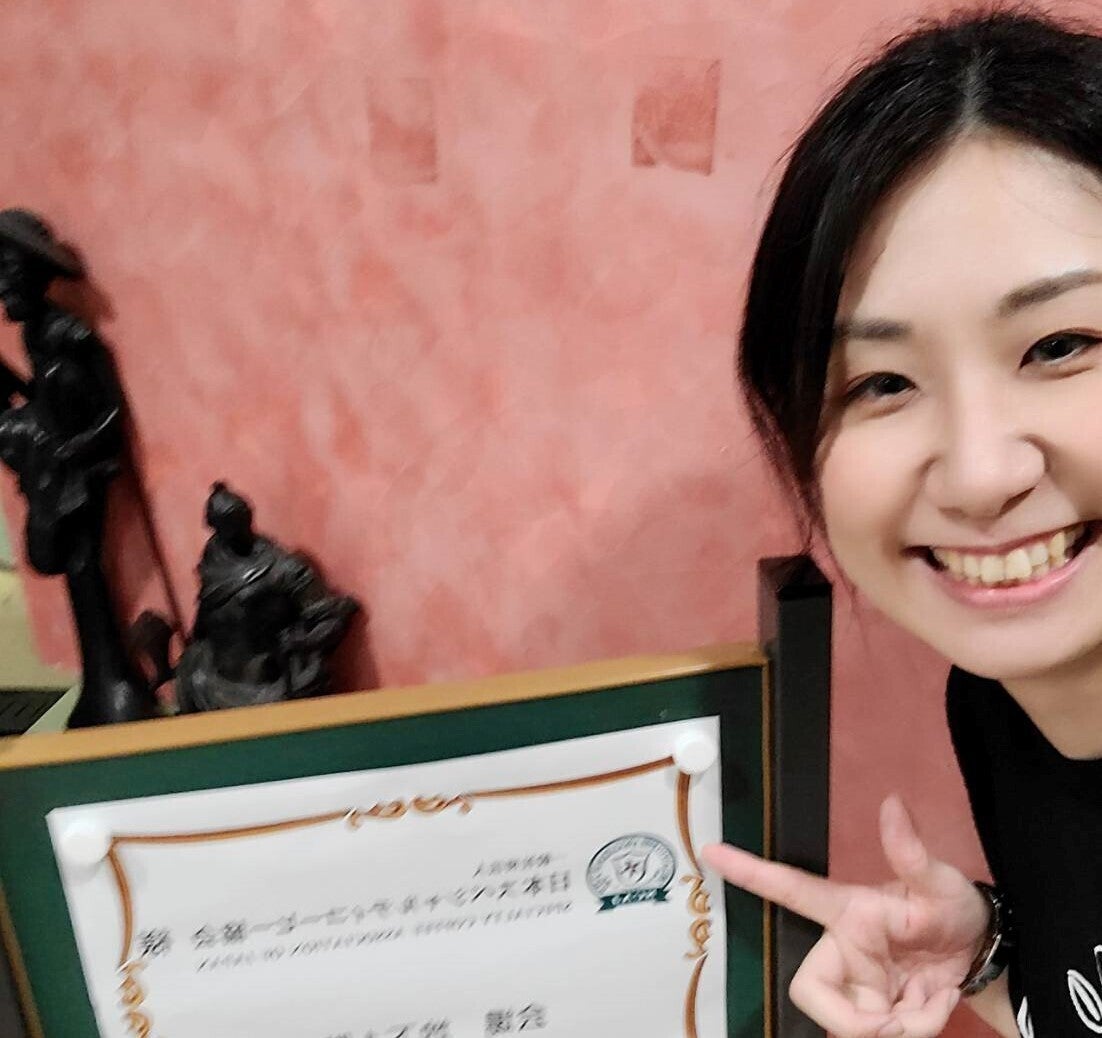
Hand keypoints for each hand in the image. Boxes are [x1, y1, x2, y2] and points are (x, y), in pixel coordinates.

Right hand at [702, 796, 989, 1037]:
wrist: (982, 952)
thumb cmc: (952, 906)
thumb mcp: (940, 881)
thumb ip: (911, 851)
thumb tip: (892, 802)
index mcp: (848, 911)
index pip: (791, 890)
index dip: (749, 872)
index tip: (709, 849)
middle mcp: (842, 948)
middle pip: (810, 989)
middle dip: (853, 1020)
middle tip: (899, 1021)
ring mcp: (857, 983)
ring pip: (849, 1024)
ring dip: (902, 1026)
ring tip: (932, 1000)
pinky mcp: (873, 1011)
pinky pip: (880, 1036)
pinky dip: (917, 1029)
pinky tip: (934, 1005)